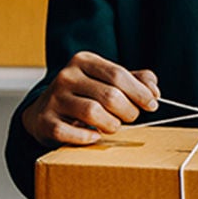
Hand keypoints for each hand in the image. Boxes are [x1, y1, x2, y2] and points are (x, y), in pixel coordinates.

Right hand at [22, 51, 160, 146]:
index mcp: (83, 61)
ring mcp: (54, 98)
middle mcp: (67, 76)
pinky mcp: (45, 121)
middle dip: (128, 111)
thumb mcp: (108, 81)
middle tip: (130, 117)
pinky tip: (94, 136)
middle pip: (110, 95)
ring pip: (93, 113)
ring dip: (111, 125)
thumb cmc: (84, 95)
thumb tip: (154, 91)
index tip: (152, 104)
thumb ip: (135, 81)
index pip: (118, 75)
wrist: (44, 111)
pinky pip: (70, 132)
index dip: (140, 92)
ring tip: (113, 126)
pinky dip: (87, 137)